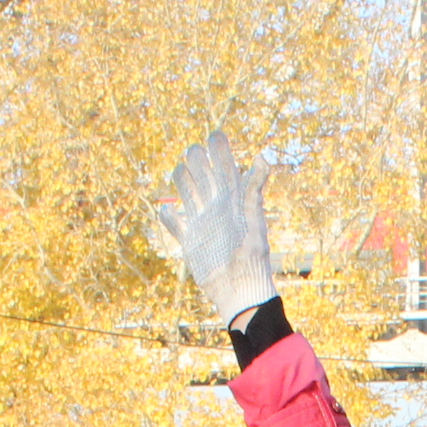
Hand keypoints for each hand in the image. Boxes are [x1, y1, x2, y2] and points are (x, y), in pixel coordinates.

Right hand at [159, 130, 278, 326]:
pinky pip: (176, 226)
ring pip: (188, 195)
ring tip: (180, 169)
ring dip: (183, 181)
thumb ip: (254, 189)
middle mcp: (217, 209)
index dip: (220, 152)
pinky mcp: (191, 243)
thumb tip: (262, 158)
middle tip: (194, 150)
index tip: (215, 135)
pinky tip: (164, 210)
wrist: (240, 290)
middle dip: (197, 160)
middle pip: (204, 177)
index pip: (225, 169)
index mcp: (234, 202)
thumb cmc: (252, 257)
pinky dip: (168, 218)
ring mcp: (203, 224)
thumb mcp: (255, 219)